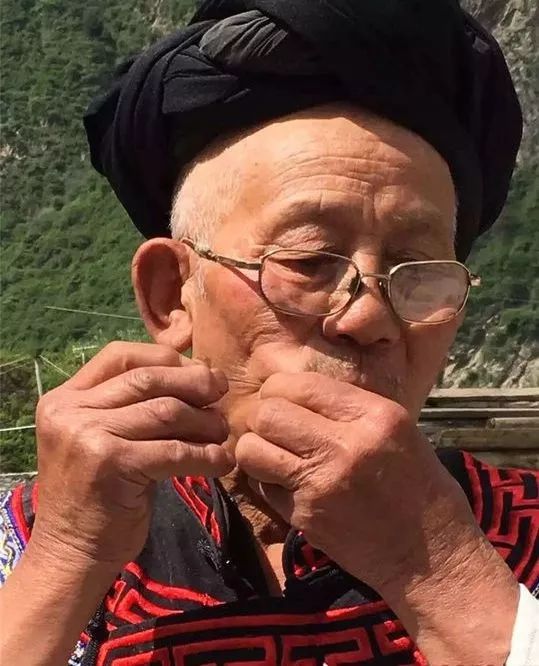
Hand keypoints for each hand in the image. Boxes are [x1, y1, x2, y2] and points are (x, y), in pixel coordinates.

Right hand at [31, 341, 232, 570]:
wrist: (71, 555)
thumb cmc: (98, 496)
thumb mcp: (103, 438)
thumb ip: (133, 406)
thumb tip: (198, 375)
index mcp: (65, 398)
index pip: (120, 354)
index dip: (167, 358)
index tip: (199, 372)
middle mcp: (70, 410)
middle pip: (148, 378)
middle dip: (194, 383)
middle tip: (221, 394)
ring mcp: (86, 435)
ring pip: (166, 411)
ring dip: (204, 420)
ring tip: (221, 432)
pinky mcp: (110, 463)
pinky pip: (174, 449)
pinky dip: (206, 454)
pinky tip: (220, 462)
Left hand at [235, 372, 480, 592]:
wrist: (433, 558)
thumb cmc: (420, 486)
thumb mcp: (398, 430)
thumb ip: (348, 408)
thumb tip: (295, 392)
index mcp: (374, 417)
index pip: (301, 385)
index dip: (280, 389)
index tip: (282, 400)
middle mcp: (345, 446)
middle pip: (268, 413)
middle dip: (264, 417)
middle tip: (277, 428)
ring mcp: (321, 484)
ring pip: (252, 449)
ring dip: (257, 450)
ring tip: (275, 455)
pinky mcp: (306, 517)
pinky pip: (263, 486)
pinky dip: (268, 482)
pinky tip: (290, 486)